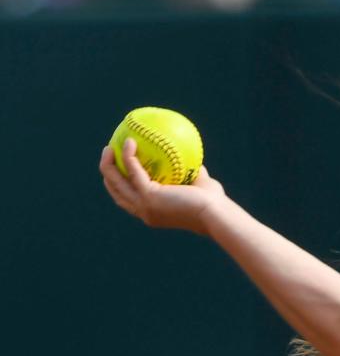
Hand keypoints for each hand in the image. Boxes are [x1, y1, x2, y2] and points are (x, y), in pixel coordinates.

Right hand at [100, 139, 225, 234]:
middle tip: (108, 153)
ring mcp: (144, 206)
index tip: (118, 164)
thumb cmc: (213, 203)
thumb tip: (190, 157)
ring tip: (109, 146)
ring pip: (116, 182)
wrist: (215, 213)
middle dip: (108, 172)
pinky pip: (133, 170)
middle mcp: (144, 212)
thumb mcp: (200, 185)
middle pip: (116, 192)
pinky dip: (128, 155)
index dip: (119, 183)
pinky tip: (130, 141)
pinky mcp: (149, 196)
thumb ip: (192, 174)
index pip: (128, 200)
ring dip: (109, 163)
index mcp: (152, 212)